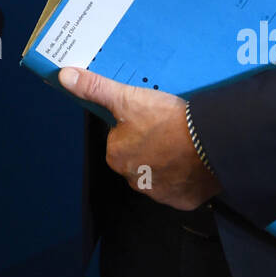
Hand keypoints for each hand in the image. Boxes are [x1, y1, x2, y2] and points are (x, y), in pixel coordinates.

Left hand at [59, 67, 220, 209]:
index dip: (134, 126)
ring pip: (158, 173)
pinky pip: (180, 187)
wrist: (209, 143)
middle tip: (167, 128)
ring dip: (167, 161)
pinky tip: (191, 159)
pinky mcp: (182, 200)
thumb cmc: (166, 121)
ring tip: (182, 141)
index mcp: (117, 156)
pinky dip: (184, 176)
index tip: (149, 117)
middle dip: (150, 145)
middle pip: (138, 158)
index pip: (119, 140)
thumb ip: (95, 88)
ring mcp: (159, 192)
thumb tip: (66, 76)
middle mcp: (134, 179)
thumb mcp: (126, 97)